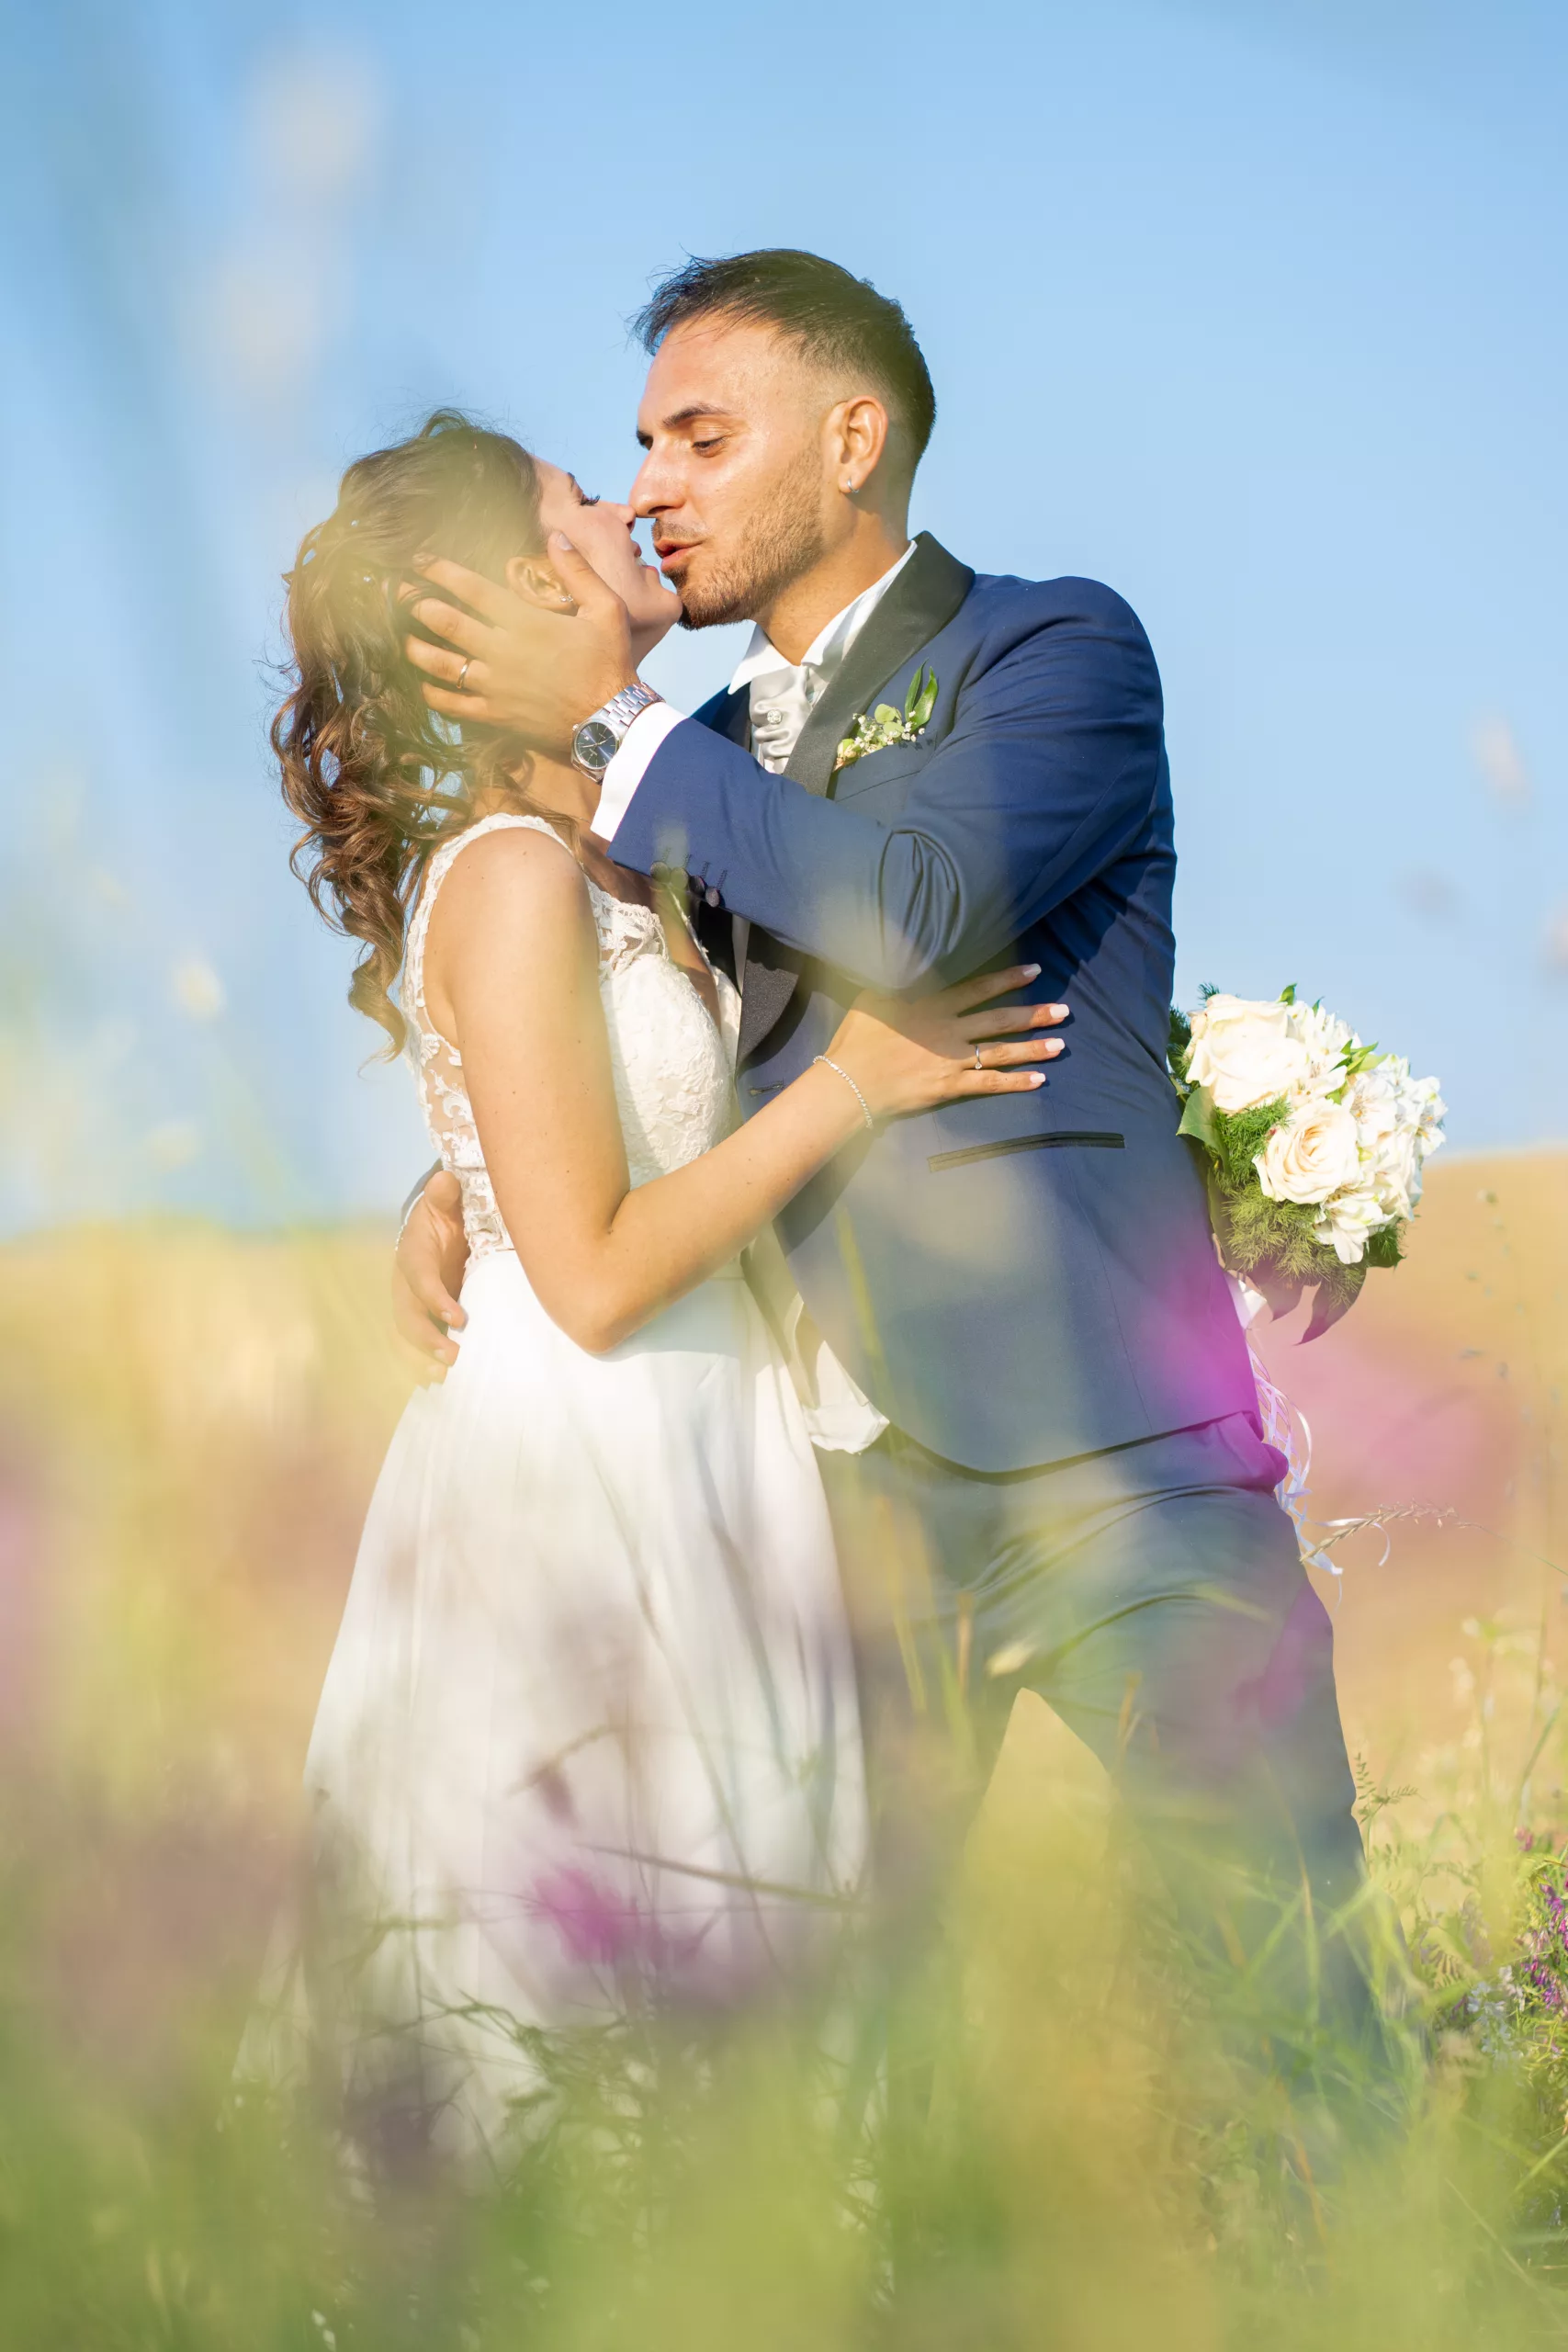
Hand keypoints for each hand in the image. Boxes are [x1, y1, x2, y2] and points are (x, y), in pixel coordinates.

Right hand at [392, 1171, 468, 1368]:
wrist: (440, 1225)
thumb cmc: (445, 1213)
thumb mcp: (446, 1199)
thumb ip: (445, 1193)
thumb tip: (445, 1179)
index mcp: (412, 1255)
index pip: (418, 1279)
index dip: (434, 1299)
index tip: (459, 1317)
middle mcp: (405, 1284)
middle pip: (406, 1316)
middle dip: (426, 1339)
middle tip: (454, 1357)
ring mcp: (411, 1304)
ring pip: (406, 1336)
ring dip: (421, 1358)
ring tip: (445, 1376)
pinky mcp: (422, 1317)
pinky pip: (416, 1344)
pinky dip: (423, 1363)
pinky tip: (440, 1383)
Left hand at [405, 541, 636, 756]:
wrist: (612, 723)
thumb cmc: (610, 664)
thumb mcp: (606, 610)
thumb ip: (578, 571)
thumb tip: (555, 536)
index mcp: (525, 621)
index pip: (470, 588)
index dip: (438, 571)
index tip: (418, 561)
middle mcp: (502, 651)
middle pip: (444, 621)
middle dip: (415, 603)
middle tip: (396, 593)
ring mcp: (494, 685)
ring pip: (439, 663)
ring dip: (414, 647)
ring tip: (401, 637)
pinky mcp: (495, 715)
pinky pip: (452, 704)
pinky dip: (433, 693)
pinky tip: (425, 683)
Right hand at [826, 965, 1067, 1119]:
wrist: (850, 1083)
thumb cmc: (855, 1042)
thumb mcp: (871, 999)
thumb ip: (893, 983)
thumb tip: (897, 964)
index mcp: (932, 1005)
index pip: (978, 988)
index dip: (1008, 979)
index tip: (1034, 972)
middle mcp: (949, 1030)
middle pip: (1000, 1020)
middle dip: (1034, 1014)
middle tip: (1064, 1011)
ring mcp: (952, 1060)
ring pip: (1002, 1051)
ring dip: (1033, 1047)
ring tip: (1060, 1043)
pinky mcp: (950, 1087)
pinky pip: (990, 1084)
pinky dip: (1016, 1083)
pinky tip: (1039, 1081)